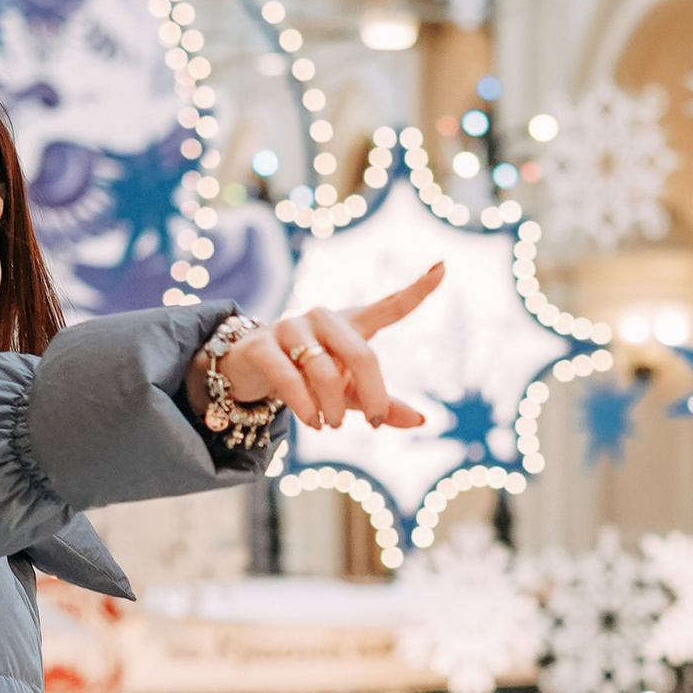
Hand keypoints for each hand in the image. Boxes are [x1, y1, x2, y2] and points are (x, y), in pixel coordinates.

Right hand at [208, 266, 444, 431]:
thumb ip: (381, 405)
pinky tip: (312, 422)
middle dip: (373, 394)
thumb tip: (422, 420)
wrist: (250, 371)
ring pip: (323, 370)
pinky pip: (289, 377)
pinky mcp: (262, 345)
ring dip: (332, 406)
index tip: (443, 266)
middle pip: (361, 354)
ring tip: (330, 425)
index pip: (389, 306)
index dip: (417, 289)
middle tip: (375, 423)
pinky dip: (305, 406)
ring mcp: (291, 327)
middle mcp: (324, 318)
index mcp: (351, 324)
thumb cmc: (309, 378)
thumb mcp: (348, 394)